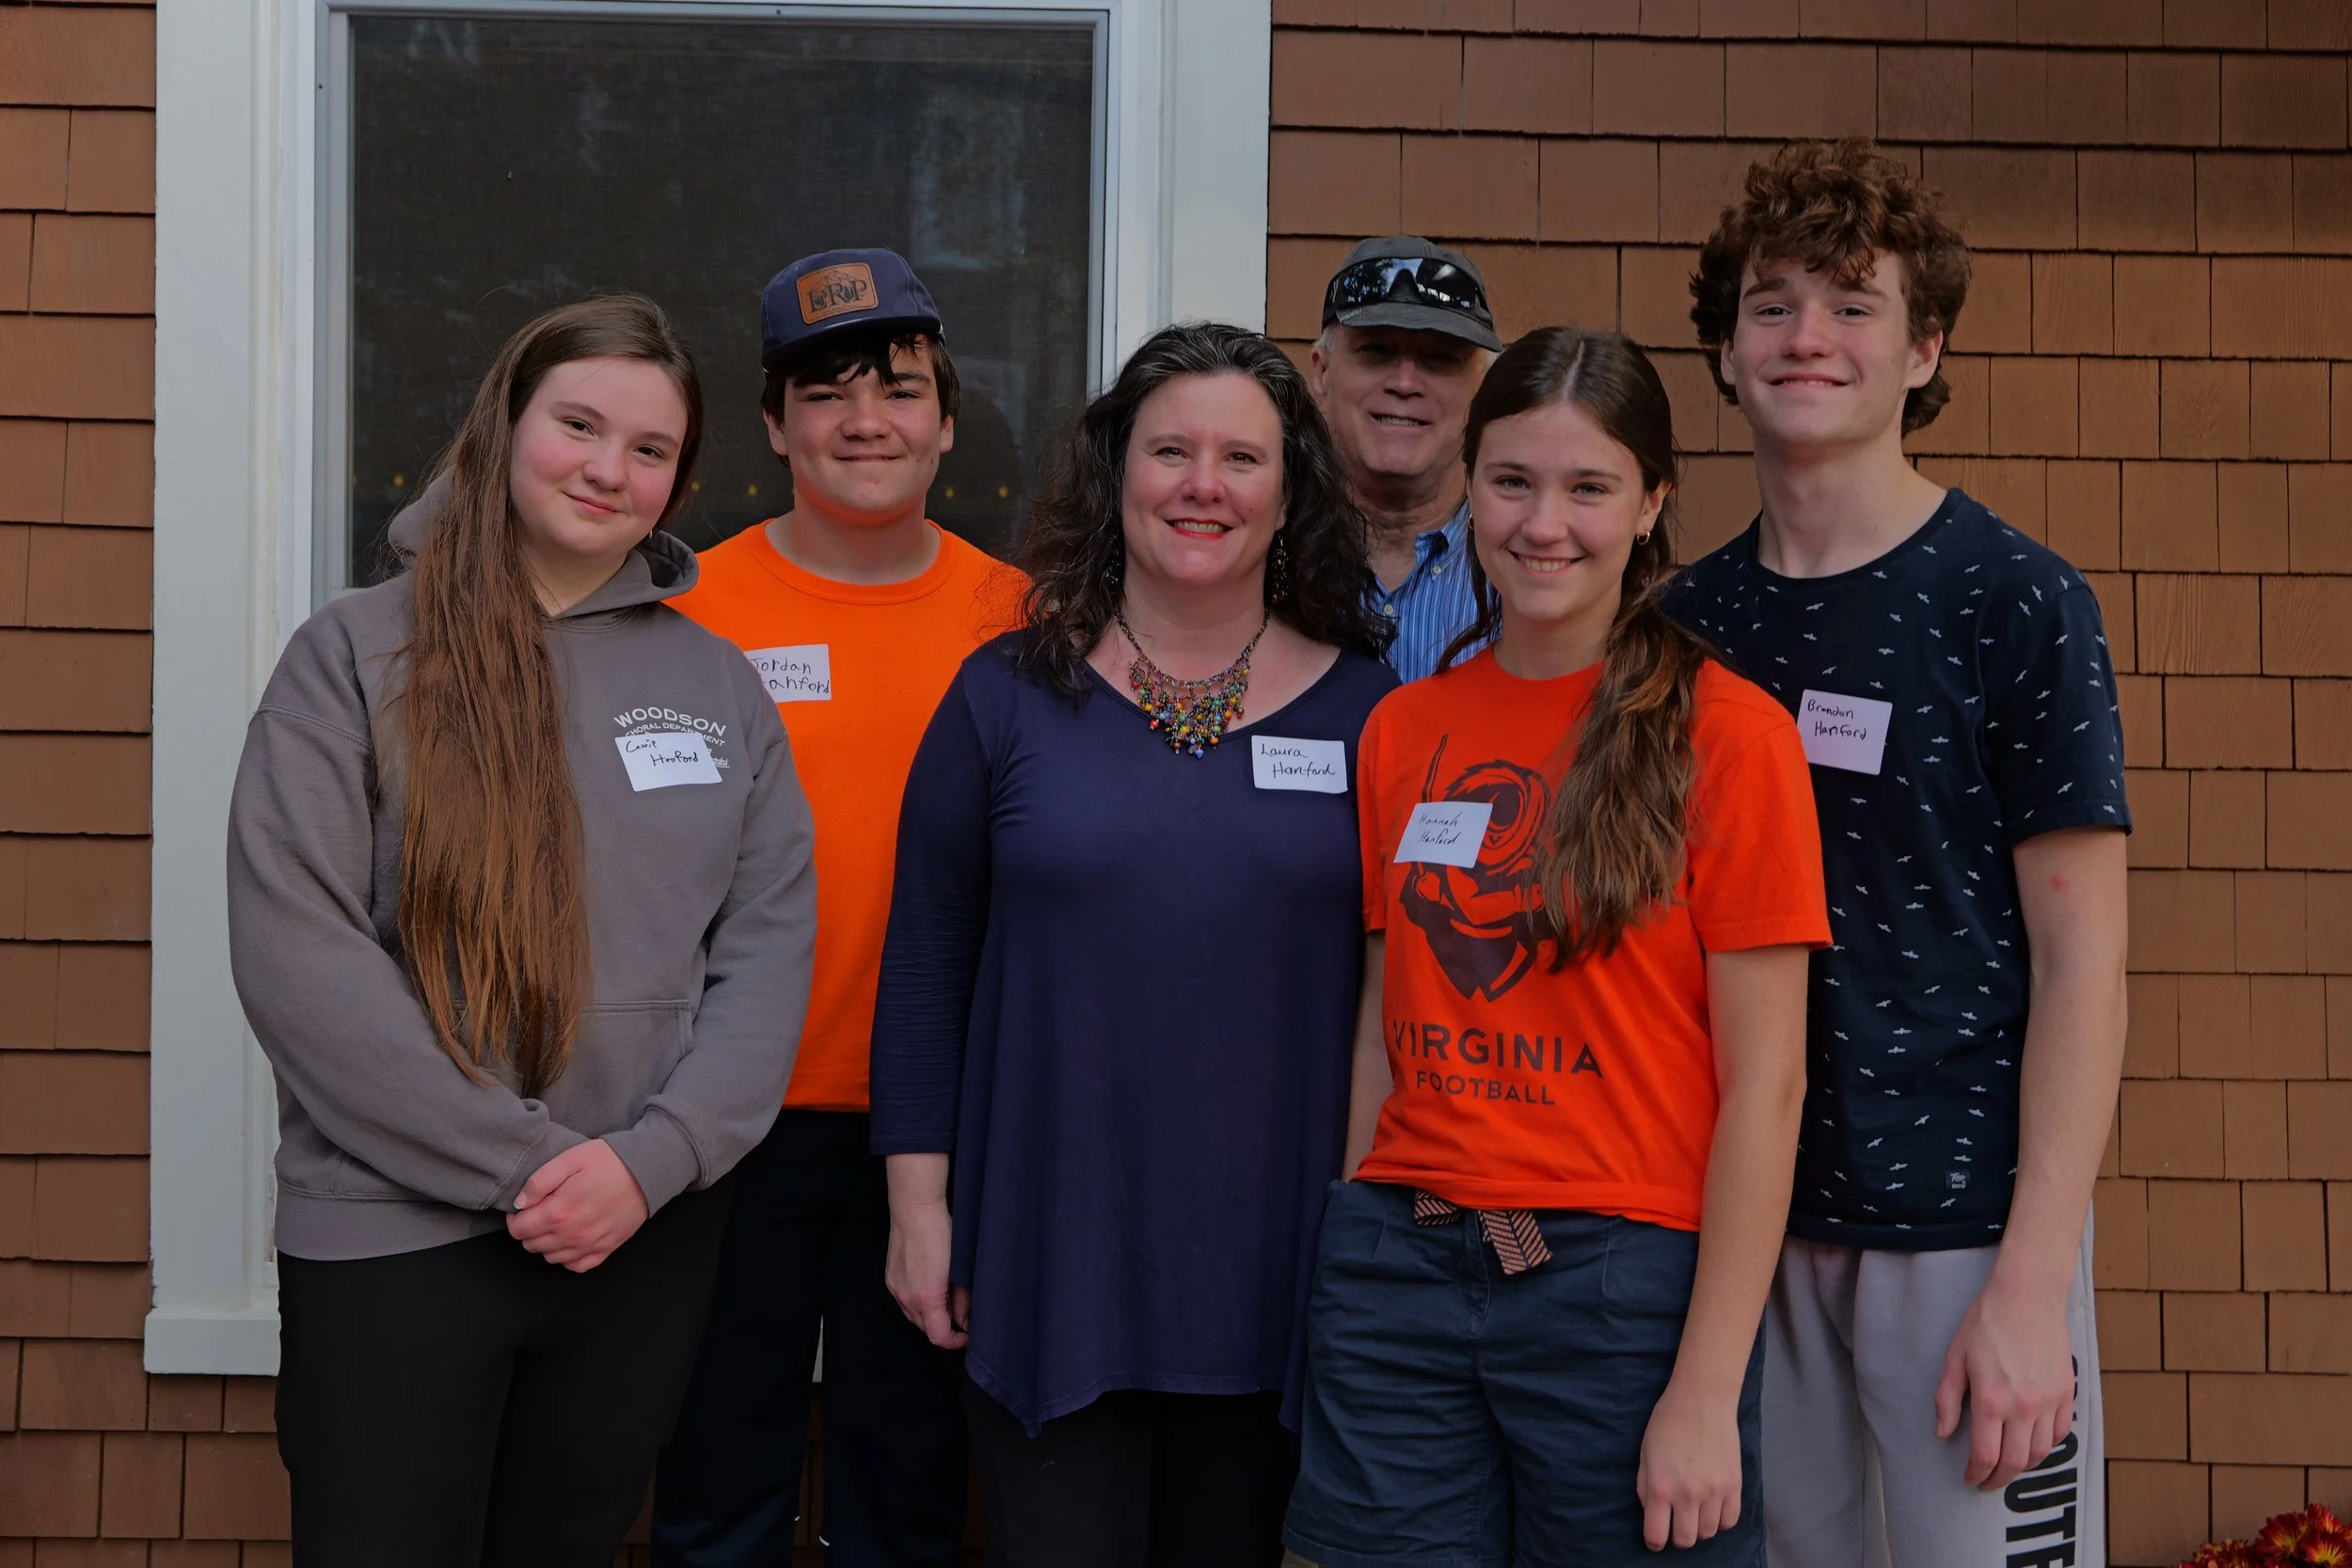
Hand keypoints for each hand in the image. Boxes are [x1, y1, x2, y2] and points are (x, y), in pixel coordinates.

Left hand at [506, 1139, 648, 1272]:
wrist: (646, 1170)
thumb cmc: (608, 1161)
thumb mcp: (569, 1159)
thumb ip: (539, 1181)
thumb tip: (520, 1203)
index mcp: (559, 1212)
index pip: (519, 1230)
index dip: (516, 1218)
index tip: (525, 1207)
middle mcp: (572, 1235)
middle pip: (533, 1245)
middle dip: (530, 1230)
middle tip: (541, 1212)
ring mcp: (590, 1245)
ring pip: (551, 1258)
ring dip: (547, 1244)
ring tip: (557, 1224)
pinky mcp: (606, 1249)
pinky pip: (577, 1266)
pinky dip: (569, 1258)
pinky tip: (571, 1241)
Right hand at [886, 1199, 969, 1348]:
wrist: (915, 1209)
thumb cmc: (942, 1233)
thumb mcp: (959, 1269)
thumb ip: (962, 1298)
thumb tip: (965, 1318)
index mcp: (926, 1298)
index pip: (939, 1337)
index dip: (955, 1341)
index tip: (966, 1335)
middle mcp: (906, 1298)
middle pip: (926, 1329)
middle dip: (944, 1326)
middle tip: (961, 1312)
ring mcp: (895, 1289)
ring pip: (914, 1317)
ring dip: (931, 1315)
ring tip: (947, 1297)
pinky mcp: (890, 1279)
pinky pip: (905, 1303)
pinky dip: (919, 1303)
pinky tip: (931, 1287)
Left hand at [1636, 1374, 1743, 1550]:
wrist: (1702, 1399)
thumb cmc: (1667, 1422)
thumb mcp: (1645, 1454)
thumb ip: (1645, 1487)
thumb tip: (1652, 1512)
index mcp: (1660, 1487)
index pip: (1656, 1536)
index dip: (1654, 1541)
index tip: (1656, 1535)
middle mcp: (1687, 1494)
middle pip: (1685, 1540)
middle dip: (1677, 1535)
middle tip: (1676, 1521)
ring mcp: (1714, 1492)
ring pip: (1708, 1533)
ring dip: (1699, 1526)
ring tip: (1695, 1509)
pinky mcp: (1734, 1485)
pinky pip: (1730, 1521)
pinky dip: (1720, 1520)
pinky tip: (1713, 1506)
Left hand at [1935, 1277, 2075, 1489]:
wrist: (2026, 1295)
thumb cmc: (1986, 1323)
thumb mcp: (1954, 1358)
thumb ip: (1947, 1400)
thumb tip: (1943, 1433)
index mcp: (1991, 1400)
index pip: (1986, 1455)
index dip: (1976, 1474)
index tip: (1970, 1478)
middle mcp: (2023, 1407)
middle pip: (2015, 1462)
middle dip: (1999, 1479)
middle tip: (1988, 1482)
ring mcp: (2049, 1401)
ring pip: (2040, 1452)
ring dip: (2024, 1466)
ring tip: (2009, 1465)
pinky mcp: (2066, 1392)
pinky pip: (2061, 1432)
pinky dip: (2047, 1444)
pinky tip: (2034, 1443)